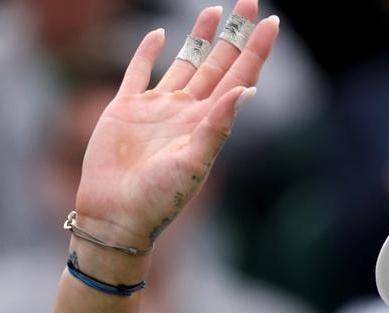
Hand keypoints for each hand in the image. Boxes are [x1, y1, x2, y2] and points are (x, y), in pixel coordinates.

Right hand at [72, 0, 278, 250]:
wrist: (116, 215)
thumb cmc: (159, 198)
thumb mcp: (195, 163)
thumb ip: (219, 125)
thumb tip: (247, 89)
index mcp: (209, 123)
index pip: (240, 76)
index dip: (256, 50)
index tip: (271, 23)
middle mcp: (188, 111)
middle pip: (218, 63)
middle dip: (235, 34)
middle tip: (250, 2)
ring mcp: (157, 108)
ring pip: (184, 62)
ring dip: (200, 37)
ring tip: (216, 11)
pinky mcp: (125, 109)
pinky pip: (139, 72)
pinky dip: (148, 52)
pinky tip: (160, 34)